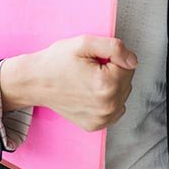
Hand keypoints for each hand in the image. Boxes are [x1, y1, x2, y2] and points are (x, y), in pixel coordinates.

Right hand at [0, 35, 136, 131]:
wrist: (35, 82)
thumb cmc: (56, 62)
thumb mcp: (84, 43)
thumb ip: (114, 48)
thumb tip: (133, 60)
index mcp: (106, 84)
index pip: (129, 65)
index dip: (112, 57)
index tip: (94, 59)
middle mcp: (107, 106)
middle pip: (127, 81)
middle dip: (113, 71)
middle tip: (90, 68)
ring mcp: (102, 119)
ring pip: (122, 94)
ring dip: (111, 85)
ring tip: (88, 80)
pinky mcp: (96, 125)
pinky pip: (115, 109)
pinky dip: (107, 99)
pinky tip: (90, 93)